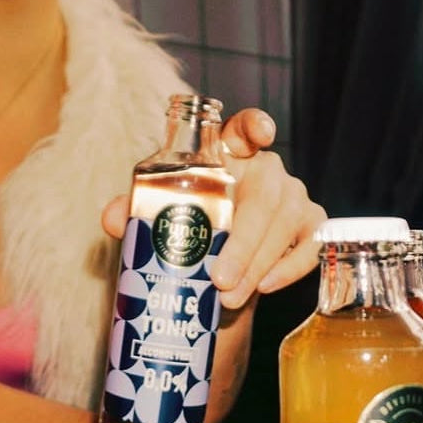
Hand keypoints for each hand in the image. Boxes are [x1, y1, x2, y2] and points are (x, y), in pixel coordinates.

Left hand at [101, 107, 325, 310]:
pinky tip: (264, 287)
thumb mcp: (162, 219)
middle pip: (267, 194)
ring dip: (257, 264)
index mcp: (230, 156)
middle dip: (244, 241)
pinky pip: (310, 247)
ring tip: (228, 296)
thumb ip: (137, 213)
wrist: (217, 270)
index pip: (246, 129)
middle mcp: (268, 171)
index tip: (260, 134)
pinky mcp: (310, 229)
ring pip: (286, 225)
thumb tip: (112, 219)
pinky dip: (288, 270)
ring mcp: (294, 198)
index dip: (255, 126)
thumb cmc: (192, 231)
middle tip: (219, 280)